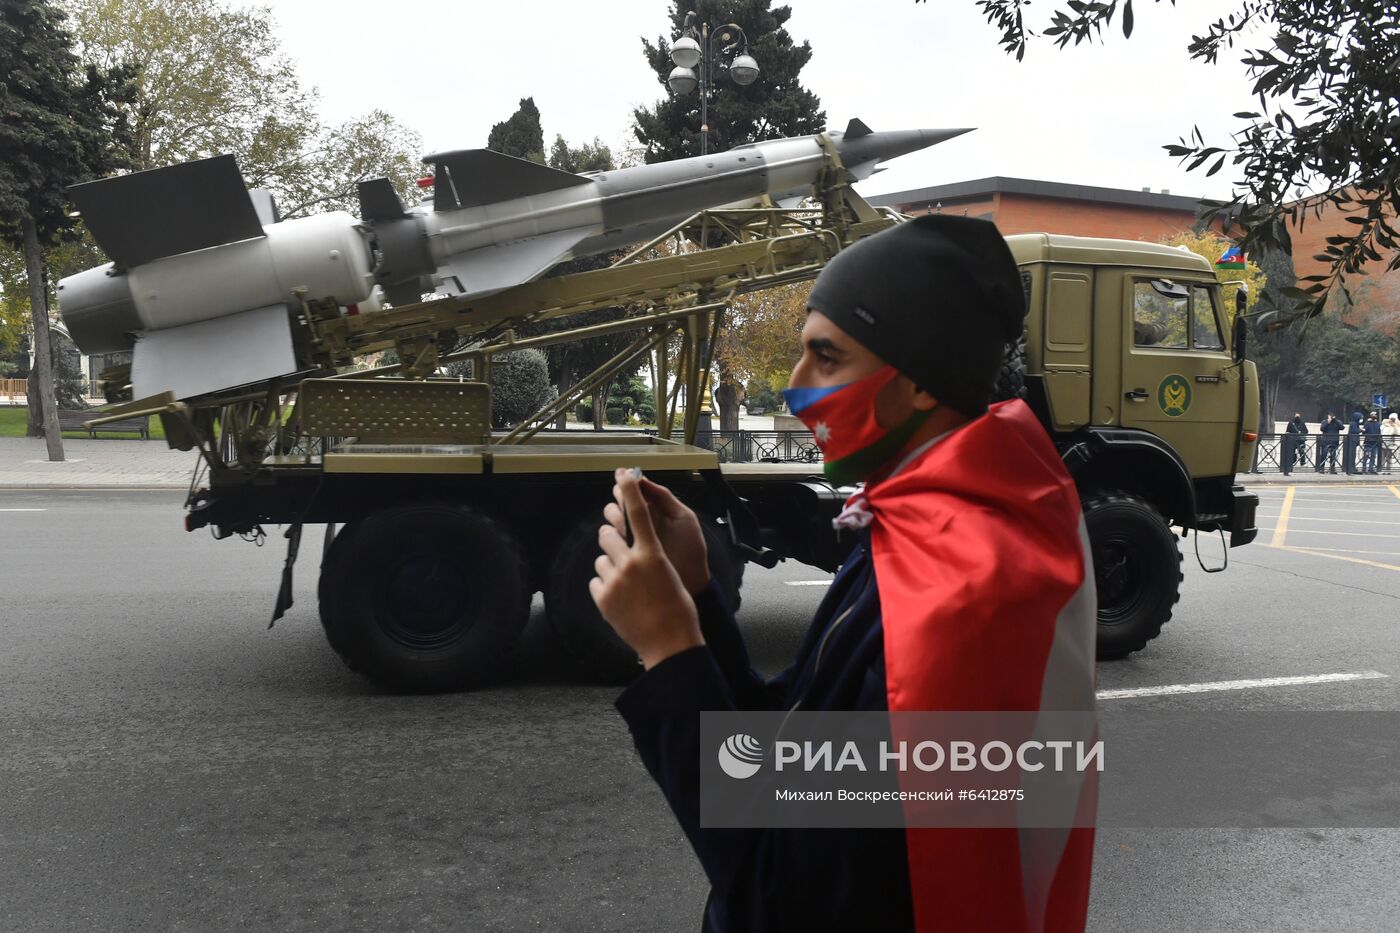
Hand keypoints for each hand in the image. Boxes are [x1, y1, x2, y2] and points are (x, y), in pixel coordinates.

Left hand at [590, 470, 703, 669]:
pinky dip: (606, 587)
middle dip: (610, 537)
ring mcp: (614, 582)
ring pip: (601, 560)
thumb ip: (650, 557)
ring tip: (628, 586)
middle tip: (620, 550)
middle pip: (607, 533)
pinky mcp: (603, 599)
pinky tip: (622, 600)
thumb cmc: (678, 608)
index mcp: (653, 554)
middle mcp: (630, 563)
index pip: (638, 513)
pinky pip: (596, 582)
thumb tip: (633, 546)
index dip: (629, 490)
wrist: (670, 643)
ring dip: (610, 567)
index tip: (622, 474)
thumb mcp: (669, 574)